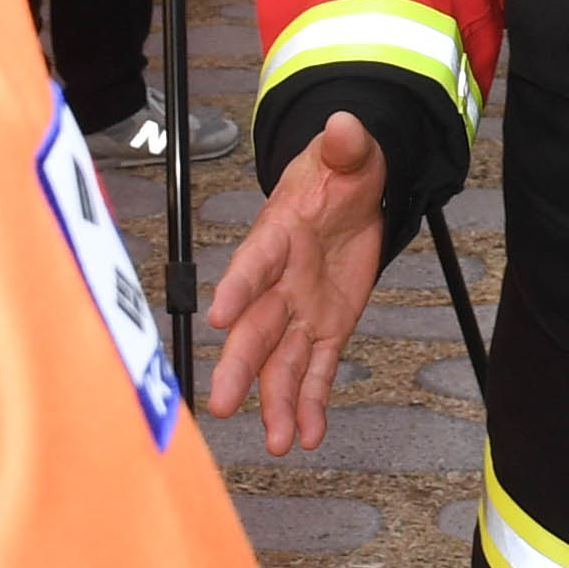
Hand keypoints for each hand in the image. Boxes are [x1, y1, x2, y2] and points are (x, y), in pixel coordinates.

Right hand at [199, 111, 392, 447]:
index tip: (217, 315)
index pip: (254, 262)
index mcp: (278, 235)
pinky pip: (319, 370)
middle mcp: (280, 281)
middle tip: (223, 402)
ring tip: (278, 442)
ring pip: (283, 361)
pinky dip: (312, 402)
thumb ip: (347, 146)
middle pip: (255, 327)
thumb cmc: (339, 172)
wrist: (351, 193)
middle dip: (240, 365)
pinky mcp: (326, 328)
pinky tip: (308, 435)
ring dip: (277, 402)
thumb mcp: (350, 152)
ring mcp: (300, 310)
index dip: (237, 287)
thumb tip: (344, 124)